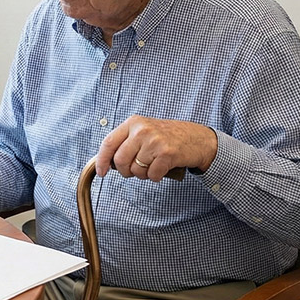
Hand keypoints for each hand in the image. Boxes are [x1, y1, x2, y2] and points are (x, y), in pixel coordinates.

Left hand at [95, 115, 216, 180]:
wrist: (197, 138)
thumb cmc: (168, 137)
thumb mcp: (144, 132)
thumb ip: (126, 143)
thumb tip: (107, 162)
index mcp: (133, 123)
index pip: (108, 143)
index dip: (102, 160)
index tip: (101, 172)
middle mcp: (142, 130)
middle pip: (120, 160)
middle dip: (126, 171)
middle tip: (136, 170)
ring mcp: (155, 141)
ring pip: (136, 170)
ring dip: (144, 174)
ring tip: (153, 165)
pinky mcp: (167, 153)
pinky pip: (152, 175)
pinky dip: (156, 177)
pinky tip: (163, 168)